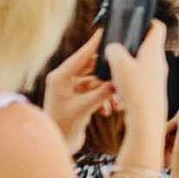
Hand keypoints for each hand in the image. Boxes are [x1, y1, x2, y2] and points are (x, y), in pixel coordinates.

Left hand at [40, 29, 115, 150]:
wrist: (58, 145)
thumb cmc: (64, 126)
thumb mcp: (85, 107)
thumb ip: (102, 92)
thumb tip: (117, 82)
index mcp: (60, 77)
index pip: (80, 56)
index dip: (94, 44)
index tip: (104, 32)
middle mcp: (64, 80)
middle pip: (90, 67)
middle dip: (106, 73)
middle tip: (120, 68)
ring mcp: (70, 89)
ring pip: (95, 81)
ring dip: (107, 90)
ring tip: (117, 100)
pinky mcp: (77, 98)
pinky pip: (95, 91)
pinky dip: (104, 98)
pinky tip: (110, 110)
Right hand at [103, 25, 171, 132]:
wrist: (146, 118)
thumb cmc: (137, 89)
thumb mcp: (119, 63)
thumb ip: (113, 50)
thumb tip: (112, 48)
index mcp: (154, 50)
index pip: (157, 27)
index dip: (147, 20)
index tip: (136, 19)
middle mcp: (159, 62)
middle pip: (148, 44)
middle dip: (132, 42)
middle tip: (118, 43)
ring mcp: (157, 76)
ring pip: (142, 62)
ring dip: (129, 61)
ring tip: (114, 64)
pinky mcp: (152, 89)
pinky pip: (140, 76)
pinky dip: (129, 76)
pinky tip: (117, 82)